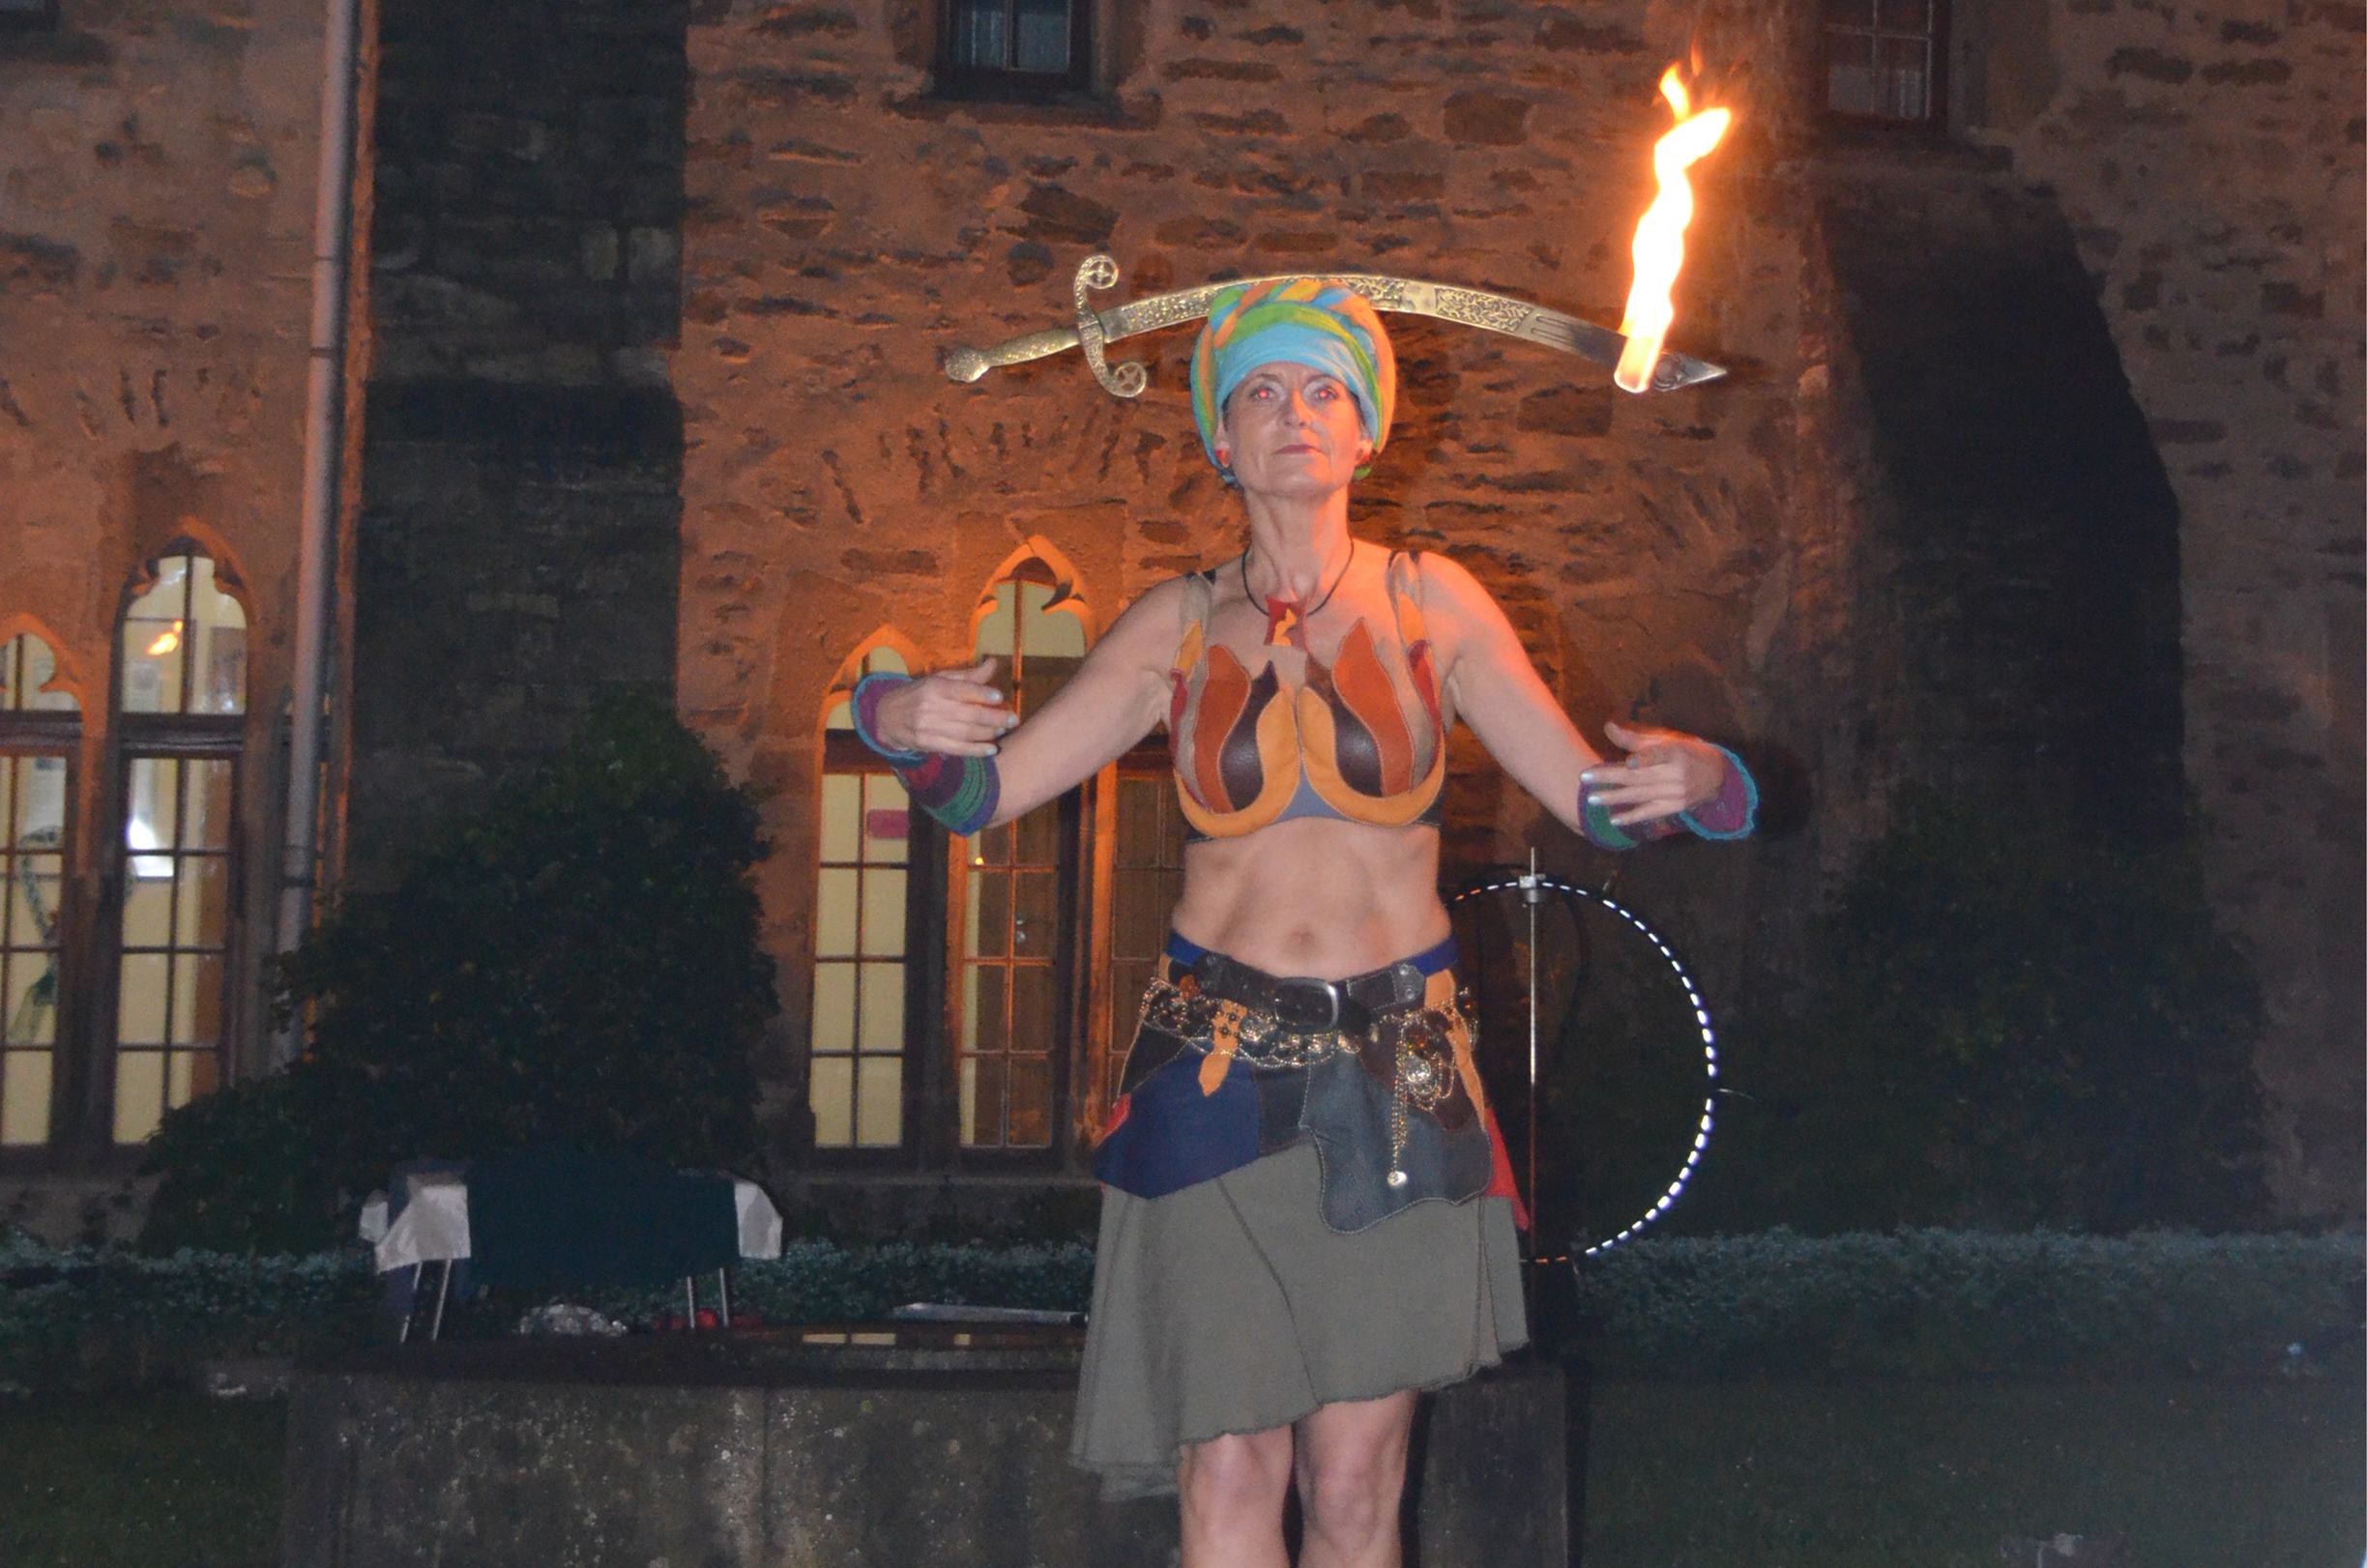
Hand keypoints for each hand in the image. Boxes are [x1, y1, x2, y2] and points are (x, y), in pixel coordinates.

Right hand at [870, 658, 1017, 756]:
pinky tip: (991, 749)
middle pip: (967, 714)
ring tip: (1003, 730)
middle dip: (994, 718)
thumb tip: (994, 662)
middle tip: (1013, 719)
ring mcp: (928, 728)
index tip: (1000, 697)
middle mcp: (931, 707)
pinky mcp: (928, 744)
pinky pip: (956, 749)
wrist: (887, 716)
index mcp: (934, 687)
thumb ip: (969, 675)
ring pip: (964, 733)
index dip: (981, 693)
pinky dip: (976, 751)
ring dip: (988, 733)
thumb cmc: (920, 694)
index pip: (961, 690)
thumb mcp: (940, 679)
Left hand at [1580, 720, 1727, 826]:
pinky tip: (1613, 819)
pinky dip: (1631, 817)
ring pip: (1640, 796)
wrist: (1716, 775)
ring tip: (1592, 798)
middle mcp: (1677, 775)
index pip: (1660, 755)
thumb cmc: (1685, 752)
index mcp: (1676, 752)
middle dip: (1610, 777)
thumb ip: (1635, 738)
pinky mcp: (1674, 807)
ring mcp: (1676, 794)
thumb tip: (1607, 727)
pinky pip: (1649, 813)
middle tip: (1585, 777)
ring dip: (1614, 798)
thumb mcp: (1666, 739)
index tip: (1629, 763)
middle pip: (1640, 777)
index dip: (1645, 759)